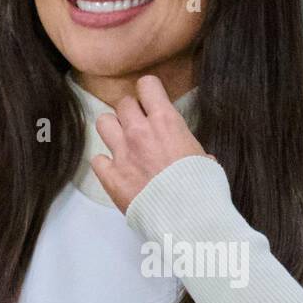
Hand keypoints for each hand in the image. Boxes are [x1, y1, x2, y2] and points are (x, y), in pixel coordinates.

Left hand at [90, 74, 208, 212]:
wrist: (186, 217)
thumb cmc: (202, 188)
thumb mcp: (206, 161)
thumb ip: (195, 152)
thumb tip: (201, 158)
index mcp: (166, 121)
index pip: (147, 85)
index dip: (149, 92)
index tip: (152, 102)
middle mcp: (139, 131)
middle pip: (123, 103)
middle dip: (131, 112)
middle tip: (140, 126)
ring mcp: (122, 153)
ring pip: (103, 122)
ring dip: (113, 130)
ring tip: (123, 142)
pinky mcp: (110, 176)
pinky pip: (97, 159)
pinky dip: (105, 164)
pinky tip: (116, 171)